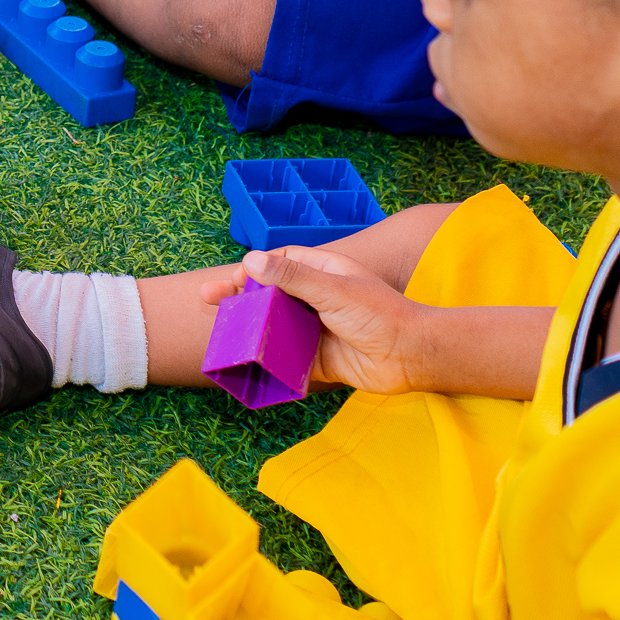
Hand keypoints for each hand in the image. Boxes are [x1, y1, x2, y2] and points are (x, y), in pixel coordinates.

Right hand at [234, 245, 437, 392]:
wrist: (411, 357)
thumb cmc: (379, 314)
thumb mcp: (333, 289)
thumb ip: (292, 276)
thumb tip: (251, 260)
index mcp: (323, 273)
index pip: (279, 263)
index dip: (254, 269)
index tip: (233, 280)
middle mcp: (317, 299)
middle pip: (270, 295)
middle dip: (240, 297)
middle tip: (209, 299)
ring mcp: (316, 329)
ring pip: (274, 326)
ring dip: (249, 327)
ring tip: (220, 330)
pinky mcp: (316, 359)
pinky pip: (284, 357)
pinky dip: (266, 358)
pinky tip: (244, 359)